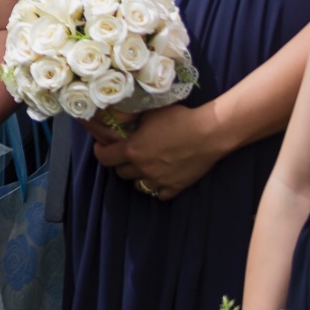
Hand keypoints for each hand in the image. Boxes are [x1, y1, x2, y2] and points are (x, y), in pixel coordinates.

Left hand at [85, 102, 229, 199]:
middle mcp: (142, 168)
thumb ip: (131, 121)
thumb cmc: (178, 119)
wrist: (208, 133)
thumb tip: (116, 120)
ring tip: (143, 167)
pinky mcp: (176, 187)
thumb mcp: (148, 114)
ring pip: (138, 185)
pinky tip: (160, 179)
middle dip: (120, 163)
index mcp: (132, 150)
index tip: (102, 147)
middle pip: (120, 172)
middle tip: (127, 154)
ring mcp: (159, 180)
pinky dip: (157, 188)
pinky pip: (159, 195)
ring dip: (137, 176)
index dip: (100, 152)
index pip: (104, 158)